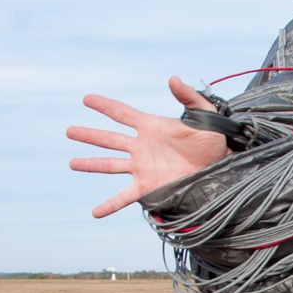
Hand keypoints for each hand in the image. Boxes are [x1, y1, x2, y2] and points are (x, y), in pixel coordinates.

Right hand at [67, 76, 229, 217]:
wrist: (222, 166)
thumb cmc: (215, 139)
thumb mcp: (204, 114)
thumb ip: (188, 96)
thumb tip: (173, 79)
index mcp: (152, 127)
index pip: (122, 114)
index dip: (104, 106)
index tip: (86, 99)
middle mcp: (142, 147)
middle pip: (110, 139)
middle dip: (89, 135)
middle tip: (69, 131)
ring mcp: (143, 167)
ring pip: (111, 165)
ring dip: (91, 164)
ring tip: (72, 163)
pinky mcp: (149, 187)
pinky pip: (125, 196)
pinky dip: (110, 205)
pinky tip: (95, 212)